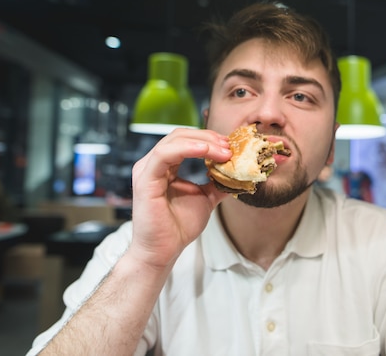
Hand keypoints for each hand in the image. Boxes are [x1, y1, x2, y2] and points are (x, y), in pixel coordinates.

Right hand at [128, 128, 230, 269]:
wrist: (164, 251)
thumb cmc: (179, 226)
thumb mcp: (206, 198)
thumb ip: (218, 183)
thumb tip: (240, 173)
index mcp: (165, 165)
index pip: (186, 140)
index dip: (209, 139)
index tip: (231, 146)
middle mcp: (153, 163)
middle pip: (181, 135)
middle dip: (208, 137)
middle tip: (230, 146)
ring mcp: (147, 169)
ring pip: (174, 140)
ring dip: (202, 141)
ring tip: (224, 150)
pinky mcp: (145, 179)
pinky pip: (165, 154)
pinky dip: (187, 148)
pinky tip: (206, 150)